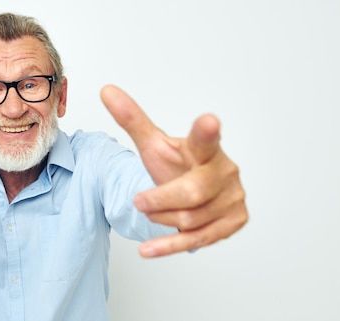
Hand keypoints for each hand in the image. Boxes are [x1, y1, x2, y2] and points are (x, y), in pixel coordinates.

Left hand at [100, 85, 247, 257]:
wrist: (192, 191)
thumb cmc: (176, 164)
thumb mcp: (152, 143)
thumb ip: (131, 118)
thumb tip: (106, 90)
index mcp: (204, 148)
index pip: (205, 139)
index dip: (206, 132)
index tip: (208, 121)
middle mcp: (224, 171)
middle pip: (193, 192)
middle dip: (161, 199)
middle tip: (138, 201)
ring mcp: (232, 198)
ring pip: (192, 218)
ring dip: (162, 217)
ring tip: (149, 211)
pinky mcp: (233, 222)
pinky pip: (200, 239)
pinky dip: (169, 245)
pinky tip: (149, 249)